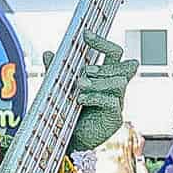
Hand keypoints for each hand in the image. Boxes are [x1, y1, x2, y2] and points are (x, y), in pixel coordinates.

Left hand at [50, 33, 139, 152]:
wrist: (67, 139)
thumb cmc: (67, 111)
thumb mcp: (60, 88)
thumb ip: (56, 72)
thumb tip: (48, 53)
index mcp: (105, 77)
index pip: (114, 54)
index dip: (102, 42)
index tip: (86, 34)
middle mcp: (115, 89)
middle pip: (124, 67)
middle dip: (103, 66)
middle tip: (84, 70)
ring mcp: (117, 103)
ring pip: (119, 83)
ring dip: (98, 81)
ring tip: (79, 86)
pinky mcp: (114, 118)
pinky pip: (111, 102)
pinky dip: (95, 97)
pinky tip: (80, 100)